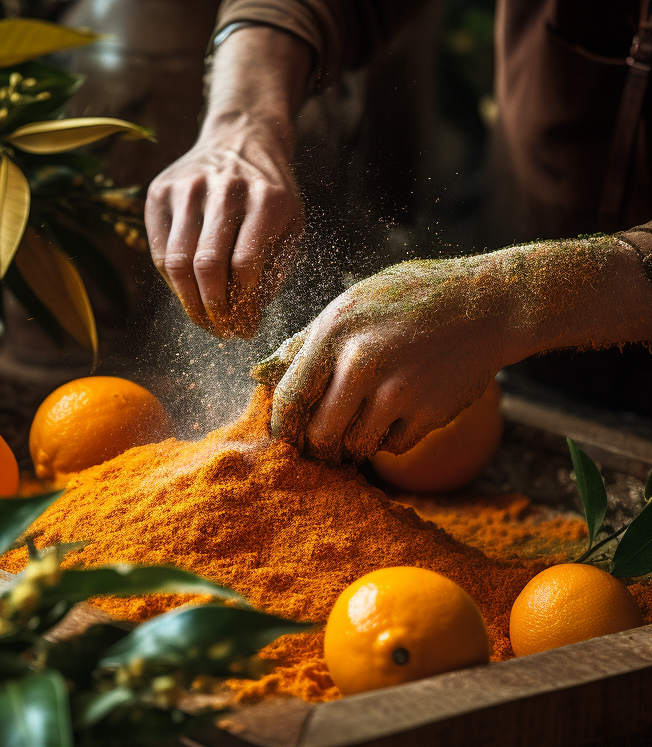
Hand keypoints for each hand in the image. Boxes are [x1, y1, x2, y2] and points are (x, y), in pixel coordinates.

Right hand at [145, 24, 313, 336]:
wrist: (242, 137)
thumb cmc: (270, 193)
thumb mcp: (290, 225)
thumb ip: (273, 269)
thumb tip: (246, 318)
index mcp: (266, 198)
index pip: (245, 266)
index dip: (243, 305)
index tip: (245, 328)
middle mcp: (224, 187)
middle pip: (207, 266)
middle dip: (212, 309)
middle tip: (219, 332)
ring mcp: (187, 186)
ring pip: (176, 262)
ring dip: (188, 302)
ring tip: (202, 320)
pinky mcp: (160, 190)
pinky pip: (159, 249)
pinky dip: (172, 280)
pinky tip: (187, 291)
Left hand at [252, 255, 511, 462]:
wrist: (488, 305)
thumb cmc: (410, 299)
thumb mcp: (351, 304)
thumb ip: (304, 342)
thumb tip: (259, 374)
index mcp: (335, 333)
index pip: (289, 399)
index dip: (282, 426)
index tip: (284, 435)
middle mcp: (362, 364)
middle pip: (319, 435)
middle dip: (316, 446)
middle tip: (319, 443)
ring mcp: (398, 392)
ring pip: (354, 447)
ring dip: (350, 446)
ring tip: (354, 429)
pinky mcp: (428, 414)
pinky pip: (391, 447)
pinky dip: (386, 440)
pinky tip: (393, 416)